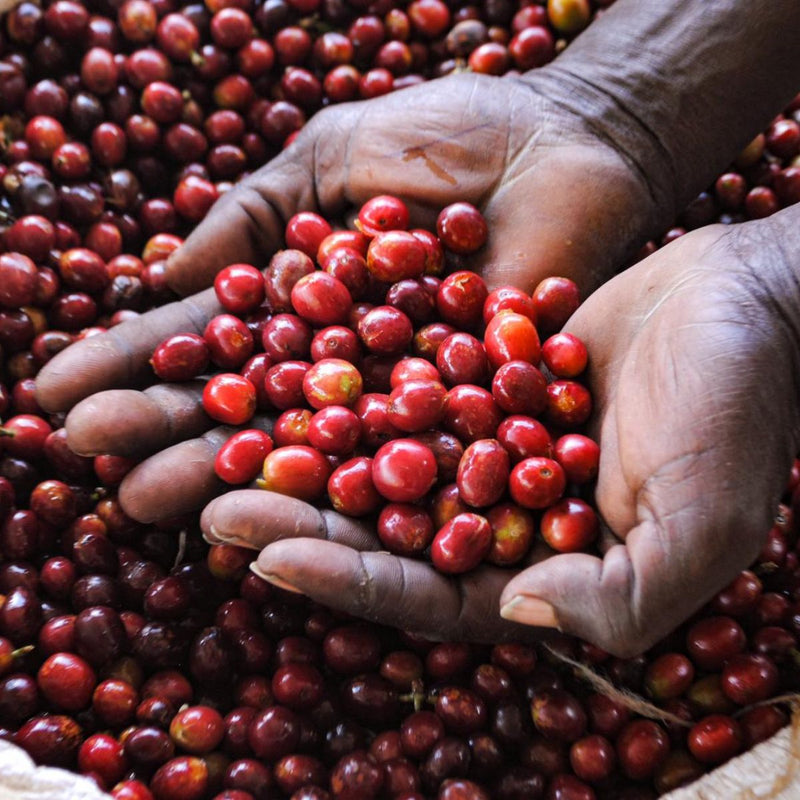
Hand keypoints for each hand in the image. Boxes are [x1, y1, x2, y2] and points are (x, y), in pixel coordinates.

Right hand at [36, 70, 654, 524]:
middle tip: (85, 461)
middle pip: (245, 403)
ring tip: (147, 500)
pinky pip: (399, 459)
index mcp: (305, 296)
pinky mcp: (469, 416)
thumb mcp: (334, 154)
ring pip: (307, 445)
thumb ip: (255, 216)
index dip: (133, 362)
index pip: (208, 338)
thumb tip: (161, 275)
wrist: (574, 144)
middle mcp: (344, 358)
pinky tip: (271, 516)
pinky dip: (338, 489)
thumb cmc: (457, 135)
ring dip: (226, 473)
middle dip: (163, 428)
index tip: (60, 392)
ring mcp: (402, 393)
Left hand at [232, 213, 799, 652]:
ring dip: (305, 454)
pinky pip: (398, 384)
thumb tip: (518, 612)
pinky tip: (281, 365)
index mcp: (543, 568)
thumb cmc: (739, 411)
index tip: (272, 558)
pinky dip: (344, 380)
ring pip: (377, 459)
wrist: (739, 299)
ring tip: (227, 441)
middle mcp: (499, 513)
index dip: (354, 582)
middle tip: (215, 506)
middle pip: (384, 530)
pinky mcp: (473, 376)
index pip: (432, 593)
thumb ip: (622, 596)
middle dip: (301, 522)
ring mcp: (481, 441)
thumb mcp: (703, 524)